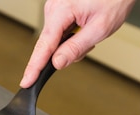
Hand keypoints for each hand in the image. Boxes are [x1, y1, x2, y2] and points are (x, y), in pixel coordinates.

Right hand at [20, 0, 135, 87]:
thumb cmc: (113, 0)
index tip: (27, 81)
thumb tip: (57, 63)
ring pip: (56, 41)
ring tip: (89, 30)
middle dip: (67, 52)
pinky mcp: (59, 11)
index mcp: (60, 11)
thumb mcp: (99, 28)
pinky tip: (84, 27)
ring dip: (72, 43)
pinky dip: (72, 36)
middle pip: (50, 45)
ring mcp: (55, 9)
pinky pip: (60, 33)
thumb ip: (76, 48)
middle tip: (89, 43)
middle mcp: (53, 8)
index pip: (44, 46)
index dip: (35, 67)